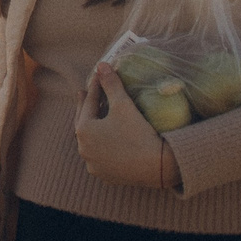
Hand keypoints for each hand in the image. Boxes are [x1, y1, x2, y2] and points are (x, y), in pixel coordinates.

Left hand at [74, 63, 180, 189]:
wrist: (157, 166)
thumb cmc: (139, 132)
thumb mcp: (124, 105)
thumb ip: (111, 84)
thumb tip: (101, 65)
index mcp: (83, 131)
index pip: (89, 103)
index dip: (95, 87)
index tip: (98, 75)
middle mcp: (83, 149)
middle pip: (83, 123)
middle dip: (85, 107)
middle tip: (83, 93)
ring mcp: (93, 164)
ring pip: (90, 142)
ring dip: (91, 128)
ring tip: (92, 118)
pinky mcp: (105, 175)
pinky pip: (99, 157)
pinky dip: (100, 147)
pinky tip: (103, 143)